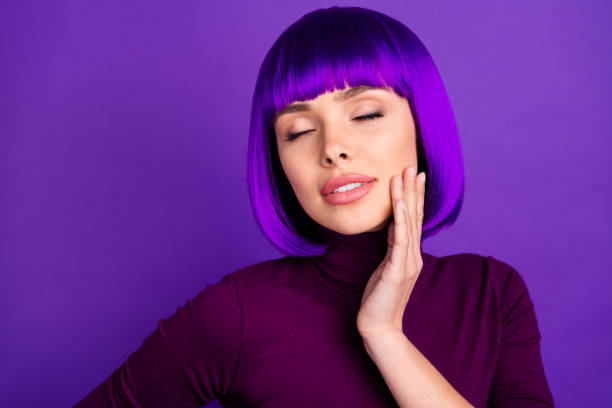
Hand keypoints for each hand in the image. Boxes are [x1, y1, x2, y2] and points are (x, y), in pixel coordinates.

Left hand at [356, 165, 425, 336]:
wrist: (379, 326)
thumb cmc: (380, 298)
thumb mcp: (386, 267)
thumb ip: (392, 247)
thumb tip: (392, 226)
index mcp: (410, 255)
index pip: (414, 221)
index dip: (414, 197)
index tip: (414, 176)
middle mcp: (413, 256)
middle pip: (415, 217)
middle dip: (413, 190)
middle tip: (414, 166)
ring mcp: (407, 262)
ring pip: (409, 223)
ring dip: (406, 197)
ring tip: (405, 175)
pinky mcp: (397, 270)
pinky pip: (399, 239)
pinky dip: (401, 219)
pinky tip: (400, 203)